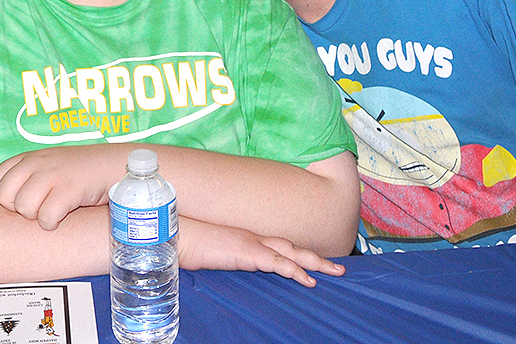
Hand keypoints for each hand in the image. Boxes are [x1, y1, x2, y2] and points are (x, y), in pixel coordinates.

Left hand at [0, 145, 125, 229]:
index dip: (6, 197)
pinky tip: (63, 218)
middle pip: (5, 197)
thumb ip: (27, 176)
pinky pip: (46, 217)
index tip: (24, 202)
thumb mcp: (49, 165)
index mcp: (29, 157)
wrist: (115, 164)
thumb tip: (3, 201)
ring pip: (24, 208)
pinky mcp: (69, 189)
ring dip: (37, 217)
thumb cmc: (81, 171)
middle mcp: (37, 163)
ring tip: (53, 212)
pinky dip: (53, 224)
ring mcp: (53, 174)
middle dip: (18, 210)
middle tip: (38, 210)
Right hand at [177, 219, 346, 287]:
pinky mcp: (246, 251)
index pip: (280, 245)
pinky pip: (276, 262)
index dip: (299, 254)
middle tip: (339, 268)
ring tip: (335, 272)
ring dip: (315, 262)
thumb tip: (231, 267)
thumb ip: (228, 261)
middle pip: (292, 246)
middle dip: (317, 257)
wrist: (176, 235)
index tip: (316, 263)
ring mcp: (251, 243)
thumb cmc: (189, 245)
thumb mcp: (213, 256)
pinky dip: (294, 270)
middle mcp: (253, 238)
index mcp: (247, 239)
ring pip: (291, 252)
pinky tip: (308, 280)